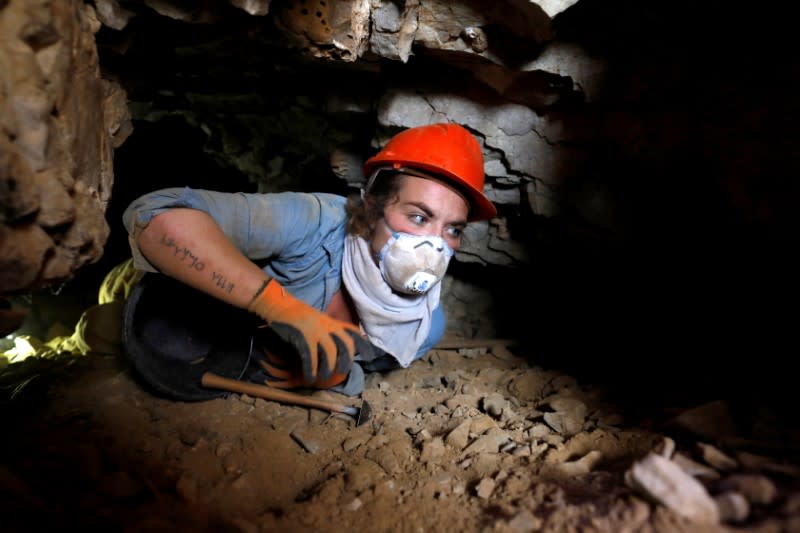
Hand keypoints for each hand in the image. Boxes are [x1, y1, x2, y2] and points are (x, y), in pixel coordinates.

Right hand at [248, 279, 366, 383]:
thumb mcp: (318, 320)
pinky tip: (309, 378)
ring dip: (329, 368)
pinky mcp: (302, 337)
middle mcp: (328, 326)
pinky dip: (311, 369)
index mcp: (332, 322)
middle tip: (343, 373)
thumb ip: (329, 330)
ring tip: (324, 378)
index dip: (363, 344)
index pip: (353, 332)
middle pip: (346, 344)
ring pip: (330, 352)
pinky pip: (310, 357)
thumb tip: (338, 347)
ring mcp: (316, 331)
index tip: (370, 356)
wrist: (279, 305)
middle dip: (347, 361)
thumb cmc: (297, 315)